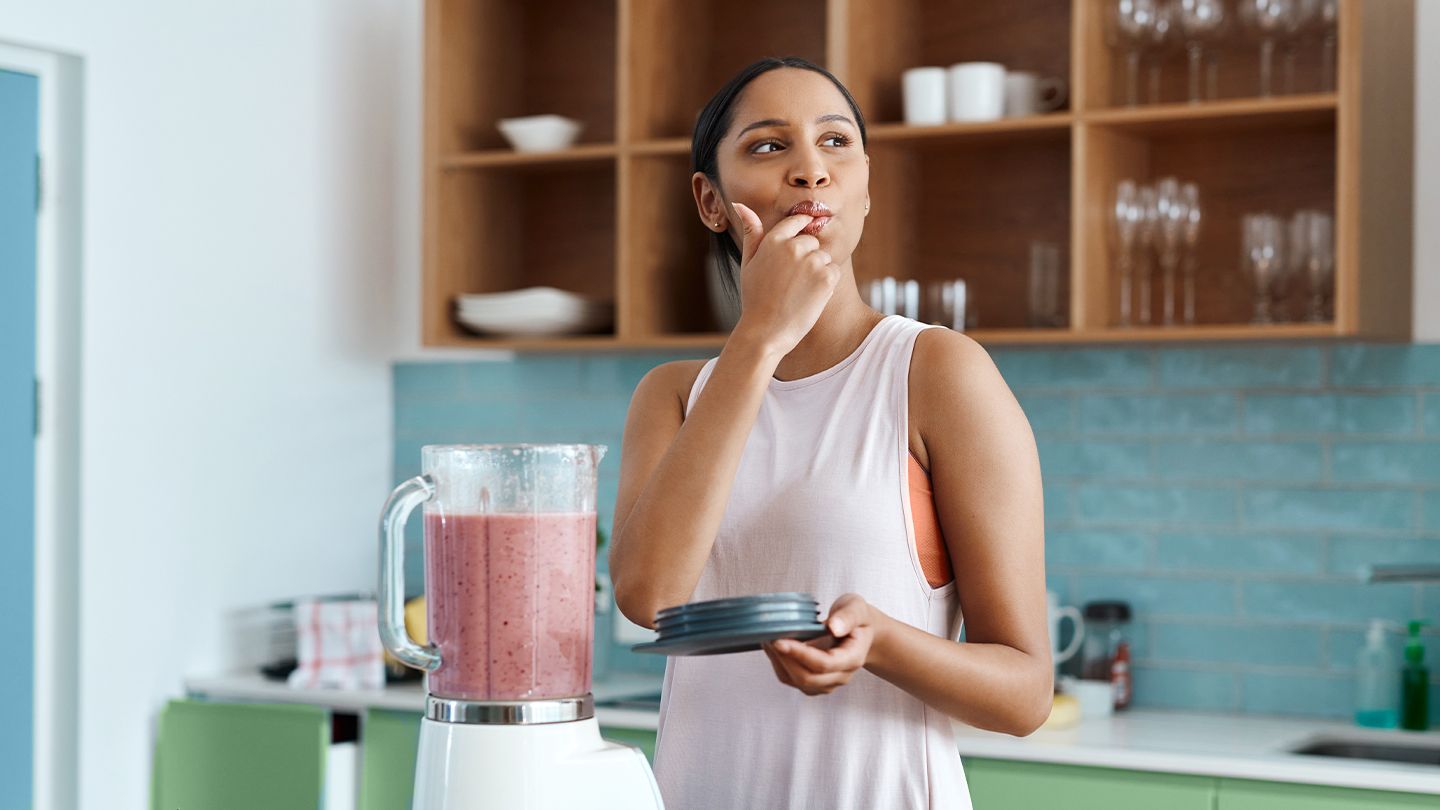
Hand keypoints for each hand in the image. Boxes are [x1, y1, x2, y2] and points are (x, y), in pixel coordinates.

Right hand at [729, 202, 842, 357]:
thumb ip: (750, 232)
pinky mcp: (826, 277)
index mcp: (774, 240)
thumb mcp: (748, 262)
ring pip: (824, 257)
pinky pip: (834, 271)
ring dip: (817, 272)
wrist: (765, 332)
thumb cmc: (754, 298)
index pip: (797, 221)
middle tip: (790, 282)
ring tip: (798, 292)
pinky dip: (826, 284)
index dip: (801, 230)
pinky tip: (809, 297)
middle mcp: (794, 246)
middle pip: (812, 242)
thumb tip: (740, 204)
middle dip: (806, 258)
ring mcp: (812, 261)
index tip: (799, 245)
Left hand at [761, 593, 877, 696]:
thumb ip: (848, 616)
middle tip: (768, 637)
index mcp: (853, 658)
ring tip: (767, 639)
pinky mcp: (814, 682)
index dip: (800, 654)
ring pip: (797, 681)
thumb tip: (833, 627)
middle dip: (785, 659)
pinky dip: (779, 664)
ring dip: (779, 662)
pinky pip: (792, 679)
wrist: (860, 632)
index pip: (825, 664)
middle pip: (808, 678)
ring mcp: (827, 682)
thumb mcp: (857, 608)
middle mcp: (841, 676)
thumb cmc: (857, 619)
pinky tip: (773, 646)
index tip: (780, 641)